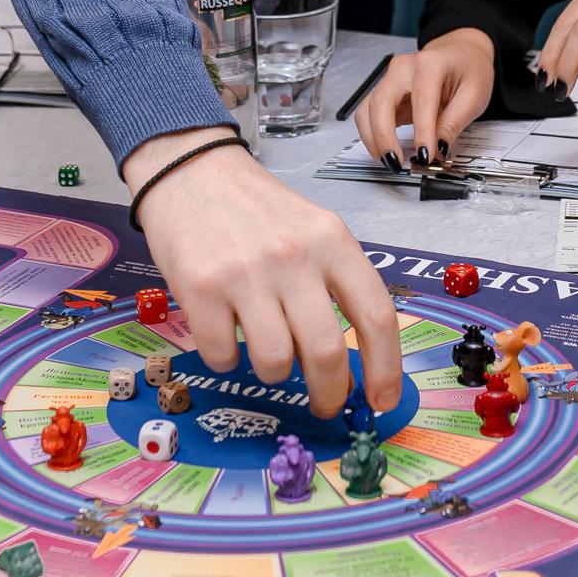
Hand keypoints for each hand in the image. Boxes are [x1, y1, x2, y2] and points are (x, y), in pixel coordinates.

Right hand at [126, 133, 400, 417]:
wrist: (191, 171)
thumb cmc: (258, 211)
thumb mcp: (313, 232)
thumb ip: (335, 288)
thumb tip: (348, 368)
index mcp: (333, 242)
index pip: (376, 315)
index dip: (386, 368)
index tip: (383, 401)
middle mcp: (294, 256)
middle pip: (326, 352)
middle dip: (329, 393)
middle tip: (324, 405)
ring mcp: (246, 273)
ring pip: (275, 362)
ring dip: (274, 372)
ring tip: (265, 349)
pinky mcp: (201, 288)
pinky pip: (223, 355)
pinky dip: (226, 358)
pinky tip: (225, 331)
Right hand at [356, 28, 495, 169]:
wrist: (462, 53)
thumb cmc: (469, 69)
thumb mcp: (474, 96)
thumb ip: (454, 123)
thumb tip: (439, 150)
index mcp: (431, 63)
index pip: (421, 100)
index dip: (422, 132)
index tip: (426, 156)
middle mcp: (404, 67)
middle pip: (381, 101)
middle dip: (384, 136)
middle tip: (396, 162)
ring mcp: (390, 78)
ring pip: (368, 109)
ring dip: (373, 138)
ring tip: (389, 161)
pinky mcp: (385, 91)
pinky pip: (368, 114)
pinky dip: (372, 135)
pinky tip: (384, 150)